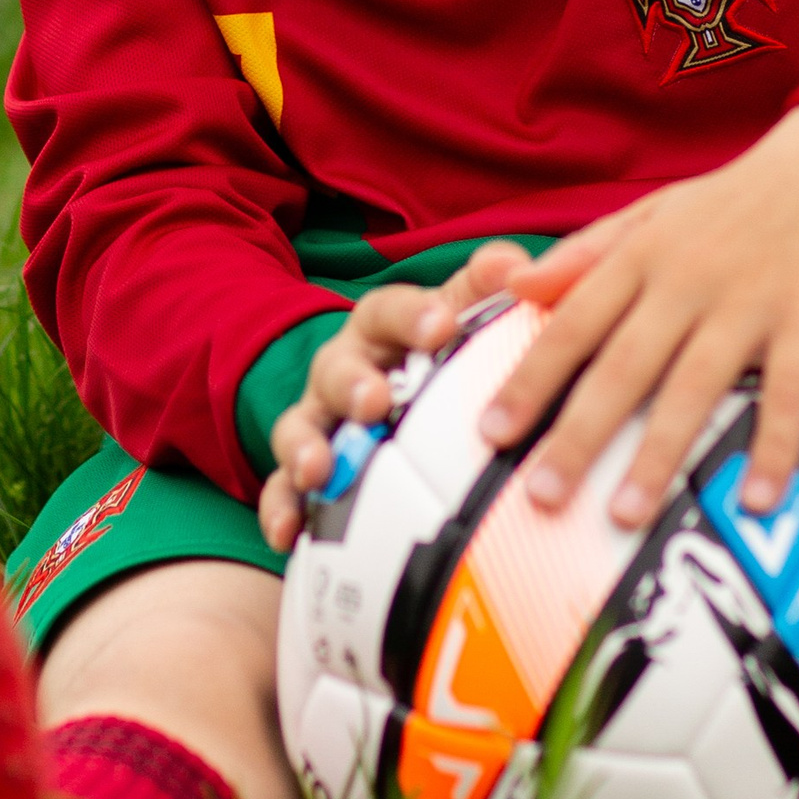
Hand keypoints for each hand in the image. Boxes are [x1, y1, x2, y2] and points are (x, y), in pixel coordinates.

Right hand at [259, 241, 535, 555]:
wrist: (398, 392)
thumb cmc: (437, 350)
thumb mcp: (459, 312)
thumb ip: (483, 290)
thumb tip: (517, 265)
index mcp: (382, 326)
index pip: (389, 309)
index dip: (412, 316)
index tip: (441, 326)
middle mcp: (342, 366)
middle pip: (336, 368)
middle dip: (353, 384)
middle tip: (375, 401)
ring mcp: (318, 418)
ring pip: (298, 426)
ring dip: (304, 446)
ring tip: (317, 470)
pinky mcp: (301, 469)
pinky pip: (281, 489)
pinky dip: (280, 509)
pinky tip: (286, 534)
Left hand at [476, 106, 798, 527]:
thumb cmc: (751, 191)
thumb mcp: (661, 208)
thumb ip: (591, 250)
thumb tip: (517, 285)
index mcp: (646, 254)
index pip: (573, 323)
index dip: (530, 379)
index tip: (490, 433)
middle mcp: (687, 278)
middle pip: (622, 365)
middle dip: (578, 434)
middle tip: (542, 497)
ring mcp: (751, 299)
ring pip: (694, 385)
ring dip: (658, 454)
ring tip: (625, 516)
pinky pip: (788, 391)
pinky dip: (773, 445)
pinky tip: (756, 499)